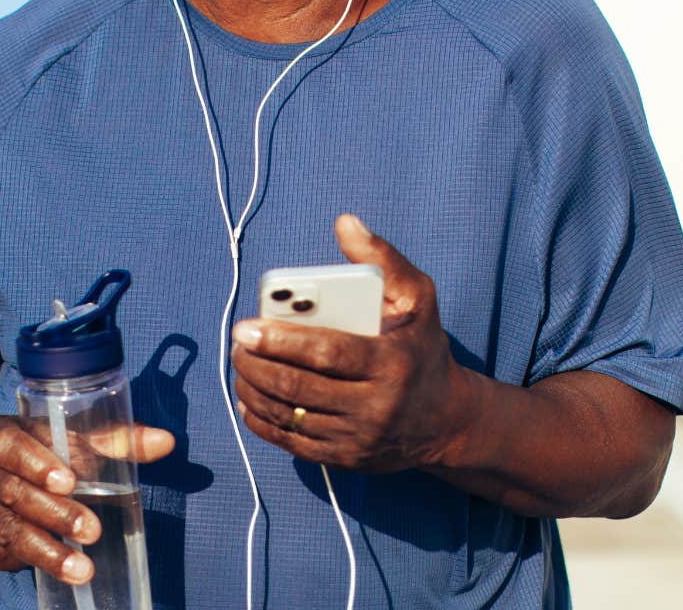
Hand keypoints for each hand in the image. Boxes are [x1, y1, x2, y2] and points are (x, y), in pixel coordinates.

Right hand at [0, 416, 172, 580]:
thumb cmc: (37, 452)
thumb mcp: (67, 437)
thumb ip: (115, 440)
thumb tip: (165, 442)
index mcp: (0, 436)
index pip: (11, 446)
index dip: (37, 464)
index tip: (69, 481)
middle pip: (13, 494)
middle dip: (54, 515)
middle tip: (92, 531)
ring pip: (5, 531)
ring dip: (45, 553)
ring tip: (82, 570)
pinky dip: (22, 563)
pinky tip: (52, 570)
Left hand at [230, 214, 474, 472]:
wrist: (447, 420)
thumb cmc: (423, 348)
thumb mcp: (418, 299)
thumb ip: (383, 259)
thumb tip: (345, 223)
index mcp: (391, 362)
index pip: (327, 352)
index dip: (281, 341)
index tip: (247, 328)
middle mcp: (375, 406)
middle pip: (300, 386)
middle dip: (257, 364)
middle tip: (236, 343)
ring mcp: (358, 438)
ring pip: (290, 416)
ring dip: (253, 390)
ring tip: (239, 365)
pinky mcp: (345, 459)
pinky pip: (292, 443)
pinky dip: (262, 421)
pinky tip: (248, 399)